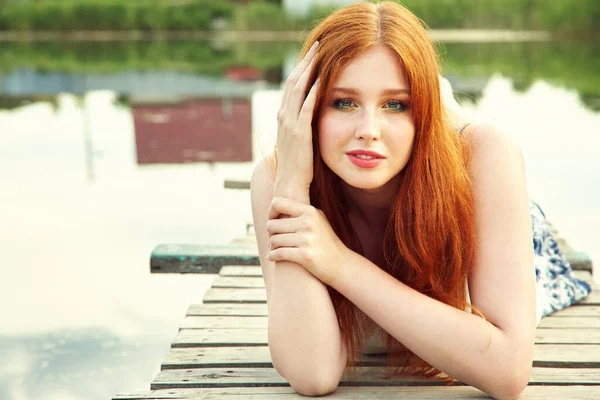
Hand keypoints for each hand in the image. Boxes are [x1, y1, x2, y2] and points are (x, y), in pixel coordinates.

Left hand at [266, 197, 348, 286]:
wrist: (341, 264)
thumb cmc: (325, 242)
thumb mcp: (318, 220)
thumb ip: (300, 211)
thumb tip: (276, 205)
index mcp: (310, 211)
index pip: (277, 203)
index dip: (271, 213)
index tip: (274, 222)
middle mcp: (308, 223)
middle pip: (271, 225)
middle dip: (270, 234)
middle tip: (275, 241)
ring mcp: (307, 239)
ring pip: (273, 240)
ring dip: (271, 247)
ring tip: (275, 250)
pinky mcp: (305, 255)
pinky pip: (278, 253)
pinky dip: (272, 256)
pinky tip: (273, 257)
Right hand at [274, 41, 319, 203]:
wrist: (290, 184)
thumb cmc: (297, 166)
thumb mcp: (298, 142)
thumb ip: (302, 127)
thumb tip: (311, 118)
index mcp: (283, 118)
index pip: (291, 87)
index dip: (300, 70)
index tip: (312, 56)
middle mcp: (283, 117)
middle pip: (292, 82)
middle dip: (305, 62)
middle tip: (317, 46)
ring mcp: (289, 124)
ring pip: (297, 89)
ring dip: (308, 70)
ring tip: (319, 53)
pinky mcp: (299, 133)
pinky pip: (306, 106)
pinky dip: (312, 90)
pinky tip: (321, 77)